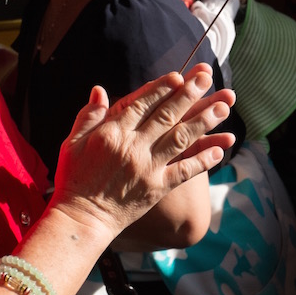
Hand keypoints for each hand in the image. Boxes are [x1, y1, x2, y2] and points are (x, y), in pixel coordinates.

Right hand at [48, 64, 235, 232]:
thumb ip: (89, 115)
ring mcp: (148, 167)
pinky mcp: (157, 188)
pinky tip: (219, 149)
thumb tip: (99, 89)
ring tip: (223, 107)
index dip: (163, 87)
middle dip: (190, 94)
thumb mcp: (73, 142)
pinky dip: (203, 160)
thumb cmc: (74, 179)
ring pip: (182, 138)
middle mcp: (133, 146)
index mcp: (112, 132)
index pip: (143, 103)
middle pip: (167, 114)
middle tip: (207, 77)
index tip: (180, 75)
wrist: (82, 219)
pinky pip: (185, 171)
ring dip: (204, 121)